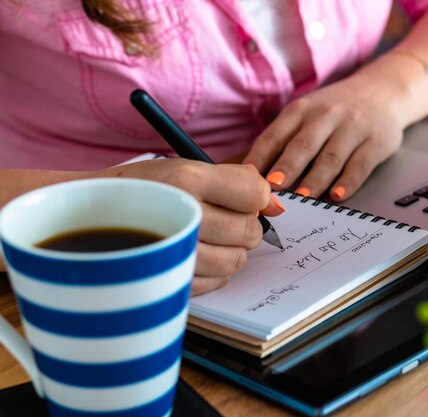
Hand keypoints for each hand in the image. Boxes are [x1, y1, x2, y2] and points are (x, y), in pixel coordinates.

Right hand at [98, 159, 283, 294]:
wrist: (86, 219)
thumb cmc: (142, 190)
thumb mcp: (184, 167)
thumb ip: (236, 181)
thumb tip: (276, 203)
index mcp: (187, 180)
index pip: (255, 193)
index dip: (252, 196)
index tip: (238, 197)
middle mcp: (183, 215)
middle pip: (251, 231)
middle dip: (241, 224)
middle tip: (216, 218)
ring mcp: (175, 253)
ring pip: (238, 260)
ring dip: (229, 250)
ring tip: (204, 237)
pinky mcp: (170, 281)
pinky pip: (219, 282)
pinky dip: (213, 271)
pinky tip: (194, 253)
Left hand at [243, 61, 411, 201]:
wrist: (383, 91)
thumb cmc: (336, 111)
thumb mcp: (307, 114)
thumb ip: (285, 140)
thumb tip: (256, 176)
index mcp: (302, 110)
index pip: (276, 135)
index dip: (262, 156)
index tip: (250, 177)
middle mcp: (326, 115)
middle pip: (303, 145)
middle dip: (287, 167)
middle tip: (274, 188)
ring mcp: (353, 127)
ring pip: (331, 156)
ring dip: (315, 179)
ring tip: (303, 198)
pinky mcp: (377, 141)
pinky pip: (361, 164)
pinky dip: (349, 181)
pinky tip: (338, 195)